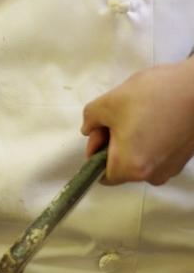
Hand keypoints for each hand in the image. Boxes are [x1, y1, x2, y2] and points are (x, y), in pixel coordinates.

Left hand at [81, 58, 193, 184]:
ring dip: (132, 139)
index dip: (96, 151)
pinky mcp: (183, 156)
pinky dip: (150, 138)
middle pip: (122, 166)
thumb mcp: (108, 103)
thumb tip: (90, 130)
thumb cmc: (151, 96)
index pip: (102, 174)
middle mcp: (153, 176)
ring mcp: (171, 168)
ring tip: (137, 113)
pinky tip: (154, 116)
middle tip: (116, 114)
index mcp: (132, 169)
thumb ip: (90, 120)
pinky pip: (157, 152)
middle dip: (113, 142)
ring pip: (139, 158)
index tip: (101, 127)